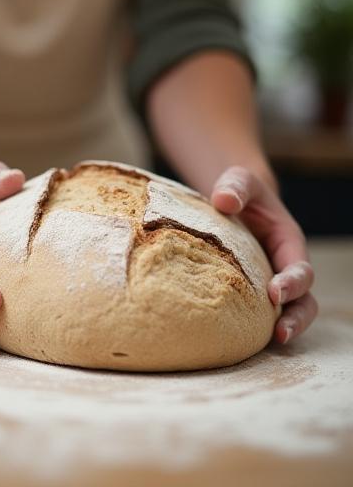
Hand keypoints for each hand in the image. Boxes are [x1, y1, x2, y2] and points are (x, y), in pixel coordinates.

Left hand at [210, 166, 316, 343]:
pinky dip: (252, 328)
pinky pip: (256, 316)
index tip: (275, 292)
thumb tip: (223, 201)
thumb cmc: (238, 191)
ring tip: (265, 344)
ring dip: (280, 329)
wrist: (227, 202)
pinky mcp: (248, 294)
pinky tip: (234, 340)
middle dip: (295, 317)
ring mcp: (268, 284)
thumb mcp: (239, 180)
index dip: (292, 283)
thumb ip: (236, 186)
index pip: (300, 269)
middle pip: (302, 301)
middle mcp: (283, 268)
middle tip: (279, 332)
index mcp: (288, 244)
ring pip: (285, 314)